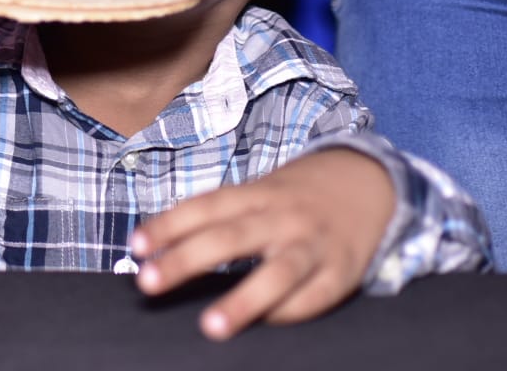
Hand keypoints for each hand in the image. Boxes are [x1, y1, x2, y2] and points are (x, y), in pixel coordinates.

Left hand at [130, 148, 393, 339]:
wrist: (370, 180)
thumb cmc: (295, 196)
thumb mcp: (259, 193)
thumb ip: (219, 217)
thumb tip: (160, 250)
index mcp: (257, 194)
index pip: (205, 206)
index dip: (169, 225)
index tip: (137, 247)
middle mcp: (283, 216)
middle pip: (230, 237)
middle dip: (187, 260)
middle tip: (148, 282)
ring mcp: (314, 244)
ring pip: (278, 273)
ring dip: (243, 300)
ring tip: (209, 327)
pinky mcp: (342, 271)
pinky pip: (313, 297)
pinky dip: (289, 312)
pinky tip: (265, 323)